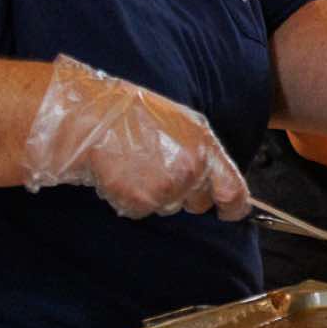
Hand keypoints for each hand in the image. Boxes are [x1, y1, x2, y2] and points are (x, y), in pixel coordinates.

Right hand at [20, 56, 248, 219]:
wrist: (92, 120)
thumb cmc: (135, 115)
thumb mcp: (183, 123)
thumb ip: (204, 153)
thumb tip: (219, 180)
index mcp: (204, 148)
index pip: (233, 192)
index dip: (233, 207)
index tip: (229, 212)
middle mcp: (190, 172)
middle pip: (199, 204)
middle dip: (186, 195)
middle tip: (162, 170)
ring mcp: (165, 189)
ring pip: (169, 207)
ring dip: (157, 195)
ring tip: (138, 167)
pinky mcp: (139, 202)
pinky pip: (143, 210)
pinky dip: (133, 199)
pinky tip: (124, 176)